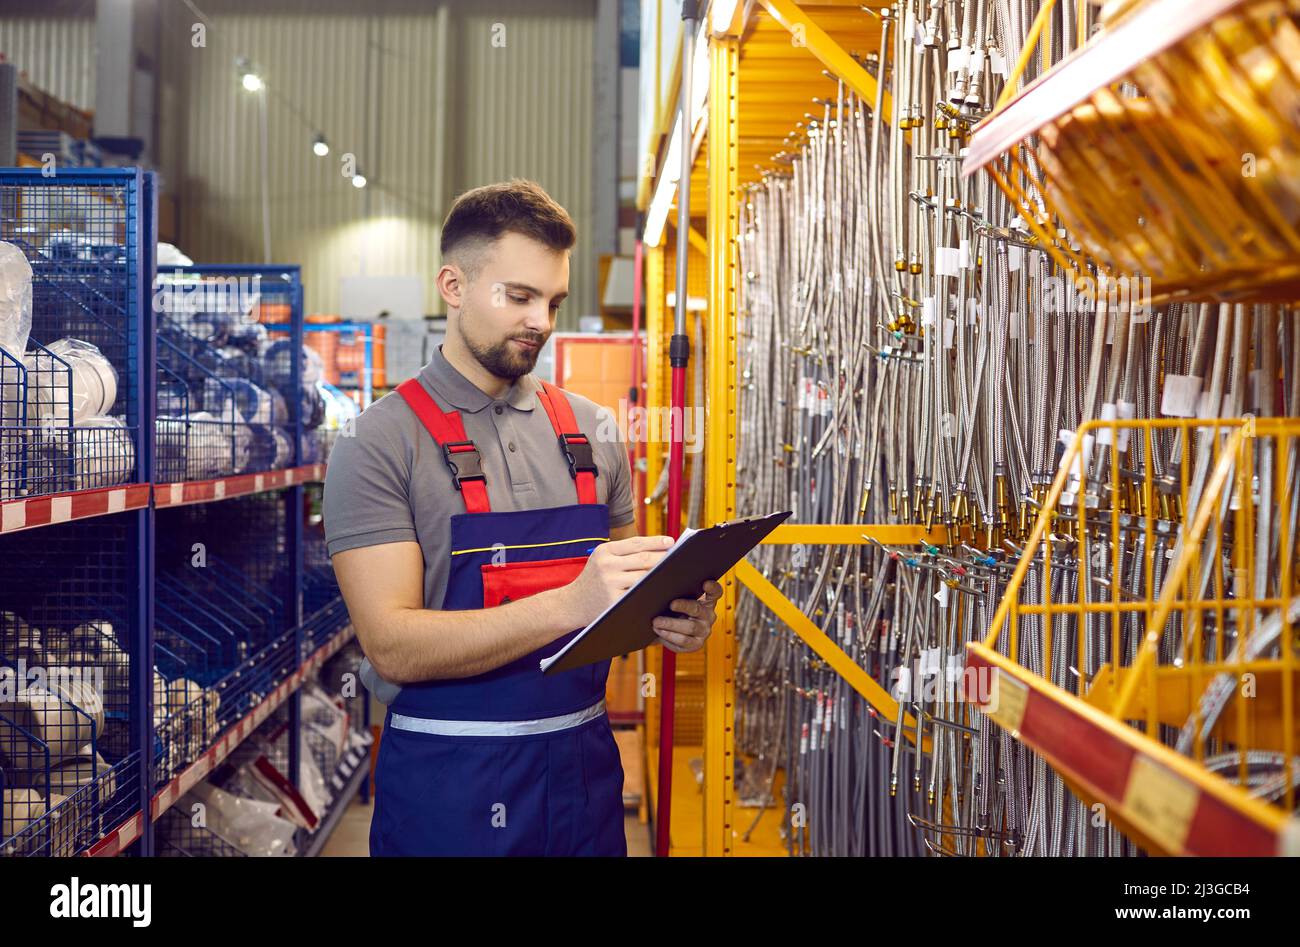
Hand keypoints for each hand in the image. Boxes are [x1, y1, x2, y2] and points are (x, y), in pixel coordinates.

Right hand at [559, 535, 674, 628]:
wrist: (572, 603)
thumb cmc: (593, 579)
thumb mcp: (602, 559)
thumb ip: (624, 553)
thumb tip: (658, 549)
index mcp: (605, 550)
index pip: (636, 543)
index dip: (656, 541)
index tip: (671, 541)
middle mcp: (606, 565)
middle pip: (644, 559)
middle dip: (663, 558)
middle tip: (679, 558)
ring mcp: (610, 583)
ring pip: (644, 577)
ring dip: (661, 576)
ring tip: (674, 574)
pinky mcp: (614, 601)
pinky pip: (639, 594)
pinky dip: (651, 591)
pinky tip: (661, 590)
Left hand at [653, 580, 722, 653]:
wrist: (667, 630)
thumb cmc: (670, 609)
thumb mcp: (674, 597)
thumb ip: (673, 588)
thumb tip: (655, 576)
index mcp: (706, 600)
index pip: (715, 592)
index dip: (712, 587)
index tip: (705, 583)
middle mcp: (708, 615)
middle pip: (697, 609)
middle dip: (683, 606)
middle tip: (670, 604)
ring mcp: (704, 630)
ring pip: (690, 627)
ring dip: (671, 624)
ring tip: (656, 621)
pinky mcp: (696, 644)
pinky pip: (684, 640)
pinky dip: (669, 636)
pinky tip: (659, 631)